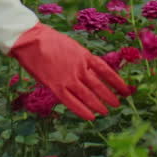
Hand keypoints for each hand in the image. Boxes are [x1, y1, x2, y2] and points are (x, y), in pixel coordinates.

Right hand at [0, 0, 130, 119]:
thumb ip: (81, 58)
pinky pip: (72, 102)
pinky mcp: (56, 86)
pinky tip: (91, 117)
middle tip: (118, 104)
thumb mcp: (71, 46)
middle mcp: (80, 68)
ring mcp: (69, 78)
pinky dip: (83, 110)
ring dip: (99, 105)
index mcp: (84, 55)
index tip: (125, 90)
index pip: (106, 71)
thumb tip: (90, 69)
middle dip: (110, 96)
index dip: (117, 82)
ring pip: (88, 95)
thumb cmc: (48, 39)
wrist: (31, 39)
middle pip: (99, 85)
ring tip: (107, 111)